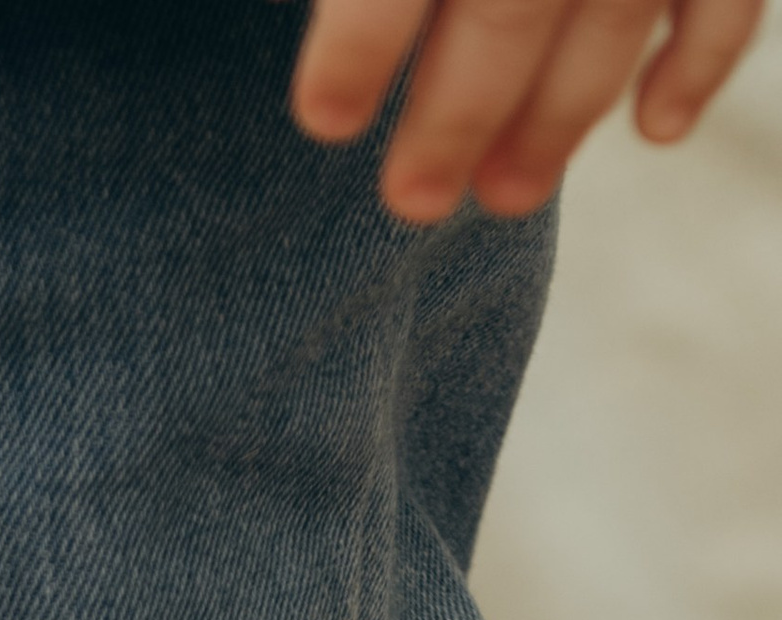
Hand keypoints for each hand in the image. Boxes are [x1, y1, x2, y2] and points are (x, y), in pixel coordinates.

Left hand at [292, 0, 767, 220]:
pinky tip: (655, 129)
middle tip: (412, 201)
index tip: (324, 123)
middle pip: (511, 8)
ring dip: (560, 117)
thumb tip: (319, 14)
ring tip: (503, 196)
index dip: (362, 40)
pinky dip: (700, 62)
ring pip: (612, 14)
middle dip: (458, 116)